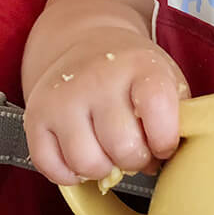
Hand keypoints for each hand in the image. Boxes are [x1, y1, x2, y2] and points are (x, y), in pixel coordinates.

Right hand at [23, 28, 187, 185]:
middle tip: (135, 148)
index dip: (166, 139)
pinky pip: (52, 169)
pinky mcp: (36, 116)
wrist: (86, 40)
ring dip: (103, 169)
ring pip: (87, 165)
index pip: (158, 109)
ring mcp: (64, 97)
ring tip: (108, 150)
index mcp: (140, 66)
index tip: (164, 143)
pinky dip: (70, 174)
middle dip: (135, 159)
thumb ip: (177, 114)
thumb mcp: (166, 77)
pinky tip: (82, 152)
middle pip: (123, 148)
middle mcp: (98, 79)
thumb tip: (169, 159)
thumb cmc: (133, 70)